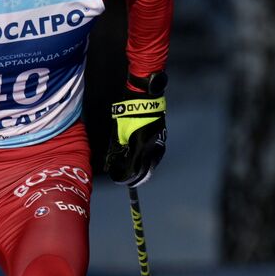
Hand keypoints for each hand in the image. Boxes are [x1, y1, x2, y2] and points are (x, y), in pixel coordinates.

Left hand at [105, 72, 166, 186]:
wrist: (145, 98)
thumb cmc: (130, 113)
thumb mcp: (119, 131)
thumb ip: (117, 148)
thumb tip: (113, 159)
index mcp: (141, 147)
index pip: (133, 169)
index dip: (124, 176)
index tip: (117, 177)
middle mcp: (153, 148)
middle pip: (144, 170)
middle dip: (134, 176)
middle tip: (125, 177)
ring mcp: (159, 143)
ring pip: (152, 163)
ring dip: (142, 169)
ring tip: (132, 170)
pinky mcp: (162, 138)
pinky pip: (155, 155)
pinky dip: (148, 160)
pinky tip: (141, 160)